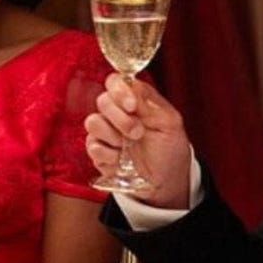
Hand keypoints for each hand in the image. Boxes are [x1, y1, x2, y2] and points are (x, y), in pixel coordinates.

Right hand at [84, 73, 193, 208]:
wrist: (166, 180)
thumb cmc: (170, 148)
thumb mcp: (170, 122)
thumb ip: (150, 102)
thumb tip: (132, 85)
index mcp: (133, 100)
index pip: (115, 82)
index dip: (118, 90)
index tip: (131, 105)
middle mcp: (116, 113)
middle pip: (102, 101)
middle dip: (119, 118)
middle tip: (137, 132)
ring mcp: (105, 133)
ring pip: (93, 122)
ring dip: (113, 136)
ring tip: (129, 146)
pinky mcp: (98, 152)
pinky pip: (92, 146)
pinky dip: (108, 154)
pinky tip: (121, 159)